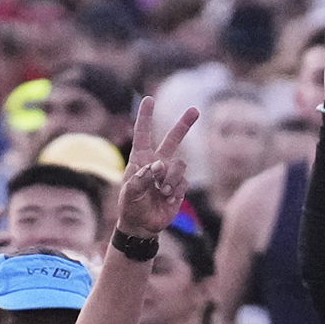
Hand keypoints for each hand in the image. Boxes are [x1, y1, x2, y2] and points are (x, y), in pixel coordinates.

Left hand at [114, 96, 199, 238]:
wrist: (142, 224)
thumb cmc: (131, 206)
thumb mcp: (129, 193)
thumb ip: (142, 178)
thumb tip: (159, 166)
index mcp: (140, 159)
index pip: (143, 134)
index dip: (145, 116)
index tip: (149, 99)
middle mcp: (157, 162)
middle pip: (173, 139)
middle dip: (184, 124)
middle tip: (195, 110)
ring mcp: (170, 173)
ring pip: (179, 164)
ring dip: (171, 178)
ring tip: (163, 192)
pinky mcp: (180, 185)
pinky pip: (183, 181)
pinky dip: (175, 189)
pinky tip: (167, 198)